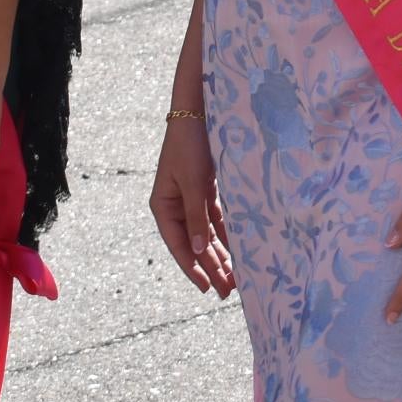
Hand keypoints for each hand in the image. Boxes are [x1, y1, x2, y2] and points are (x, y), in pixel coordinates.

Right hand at [149, 114, 234, 297]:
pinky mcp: (205, 189)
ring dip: (220, 254)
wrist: (198, 110)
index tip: (208, 288)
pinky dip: (226, 234)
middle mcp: (175, 206)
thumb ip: (195, 217)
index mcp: (163, 206)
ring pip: (206, 234)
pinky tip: (238, 249)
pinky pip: (216, 219)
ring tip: (235, 277)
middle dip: (211, 267)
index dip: (193, 268)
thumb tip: (197, 251)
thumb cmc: (190, 144)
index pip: (178, 245)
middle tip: (228, 291)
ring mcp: (190, 198)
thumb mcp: (193, 182)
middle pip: (194, 244)